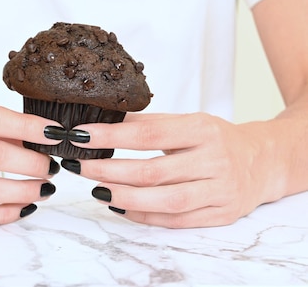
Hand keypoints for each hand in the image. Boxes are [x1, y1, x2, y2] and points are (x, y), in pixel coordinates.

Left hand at [60, 112, 280, 227]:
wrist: (261, 162)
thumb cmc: (216, 139)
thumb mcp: (188, 121)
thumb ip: (149, 123)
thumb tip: (103, 121)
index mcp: (203, 129)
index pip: (149, 133)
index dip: (111, 136)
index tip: (81, 136)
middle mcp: (214, 160)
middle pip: (152, 171)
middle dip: (109, 170)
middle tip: (80, 166)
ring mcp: (219, 190)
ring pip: (164, 200)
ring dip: (123, 196)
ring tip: (96, 189)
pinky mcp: (220, 215)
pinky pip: (175, 220)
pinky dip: (143, 215)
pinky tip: (120, 205)